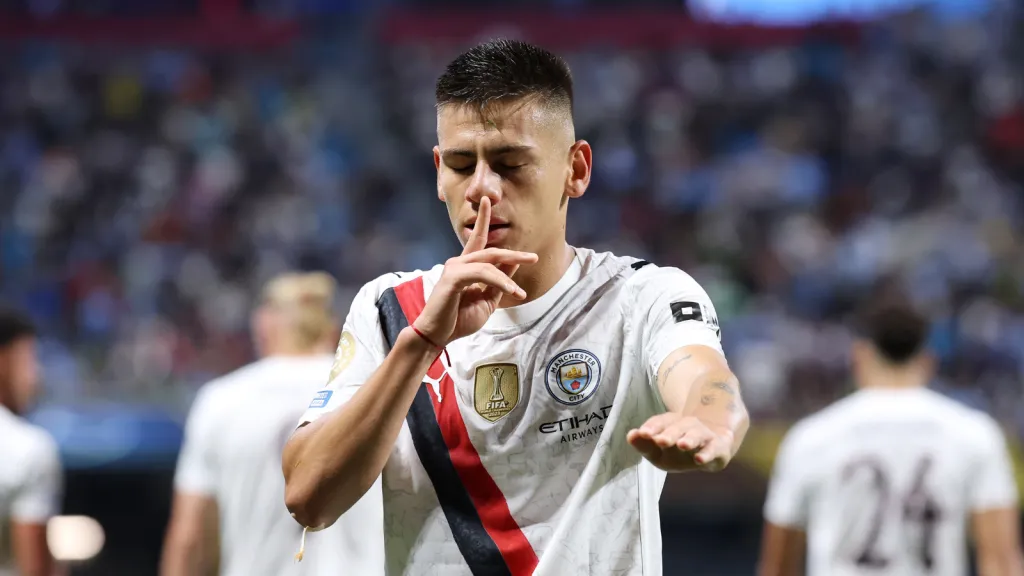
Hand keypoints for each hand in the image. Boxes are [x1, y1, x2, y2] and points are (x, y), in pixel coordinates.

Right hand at [413, 197, 537, 346]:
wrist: (438, 336)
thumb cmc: (458, 320)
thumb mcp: (487, 301)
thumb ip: (498, 283)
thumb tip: (512, 266)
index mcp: (465, 266)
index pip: (476, 238)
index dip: (482, 219)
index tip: (487, 200)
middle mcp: (458, 262)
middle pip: (491, 251)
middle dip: (514, 254)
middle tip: (533, 258)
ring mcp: (454, 268)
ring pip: (488, 263)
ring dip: (508, 277)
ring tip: (519, 292)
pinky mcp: (453, 278)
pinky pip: (482, 274)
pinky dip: (499, 281)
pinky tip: (511, 291)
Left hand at [627, 413, 734, 471]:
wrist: (713, 450)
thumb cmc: (679, 452)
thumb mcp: (659, 453)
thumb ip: (644, 446)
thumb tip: (630, 436)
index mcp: (670, 424)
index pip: (660, 422)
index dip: (652, 427)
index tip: (642, 433)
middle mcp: (687, 426)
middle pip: (677, 427)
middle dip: (669, 433)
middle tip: (660, 440)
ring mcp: (703, 435)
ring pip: (696, 434)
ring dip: (689, 439)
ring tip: (682, 445)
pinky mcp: (717, 447)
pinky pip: (713, 449)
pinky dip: (707, 454)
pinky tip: (700, 459)